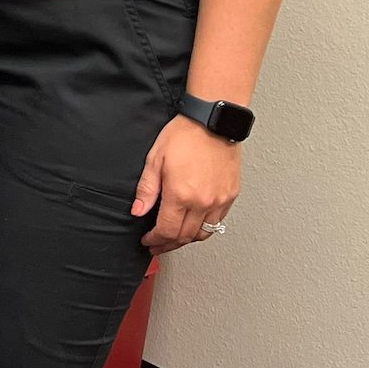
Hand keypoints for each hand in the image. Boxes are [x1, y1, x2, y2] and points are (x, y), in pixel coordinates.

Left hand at [131, 114, 240, 252]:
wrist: (212, 123)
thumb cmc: (184, 136)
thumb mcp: (155, 160)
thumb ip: (147, 189)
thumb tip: (138, 211)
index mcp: (181, 195)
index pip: (167, 231)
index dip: (155, 240)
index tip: (147, 241)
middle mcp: (203, 202)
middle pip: (185, 237)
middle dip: (167, 244)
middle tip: (157, 245)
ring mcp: (219, 201)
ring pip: (203, 234)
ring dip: (186, 240)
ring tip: (174, 238)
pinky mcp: (230, 196)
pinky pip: (217, 222)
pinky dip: (204, 229)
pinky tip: (193, 225)